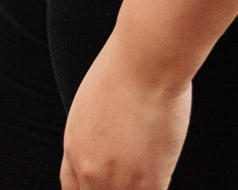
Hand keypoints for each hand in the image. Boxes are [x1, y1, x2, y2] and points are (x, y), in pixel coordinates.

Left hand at [60, 33, 191, 189]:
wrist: (147, 59)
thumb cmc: (126, 66)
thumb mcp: (92, 101)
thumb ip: (94, 133)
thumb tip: (111, 145)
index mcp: (74, 147)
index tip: (106, 184)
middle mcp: (90, 170)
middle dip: (114, 188)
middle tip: (131, 174)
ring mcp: (118, 180)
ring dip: (137, 187)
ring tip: (148, 170)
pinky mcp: (149, 182)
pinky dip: (157, 186)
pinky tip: (163, 170)